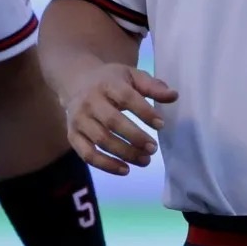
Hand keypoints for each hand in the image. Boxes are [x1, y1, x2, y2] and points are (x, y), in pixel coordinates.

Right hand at [63, 63, 177, 175]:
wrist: (76, 81)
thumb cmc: (110, 81)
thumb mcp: (131, 76)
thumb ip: (152, 86)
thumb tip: (174, 96)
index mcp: (106, 84)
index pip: (126, 97)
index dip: (144, 112)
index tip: (161, 125)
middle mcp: (89, 101)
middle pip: (112, 122)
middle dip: (135, 137)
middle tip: (153, 149)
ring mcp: (79, 120)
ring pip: (101, 141)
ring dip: (124, 153)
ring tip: (145, 160)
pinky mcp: (72, 136)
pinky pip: (87, 155)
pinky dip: (106, 165)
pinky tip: (125, 170)